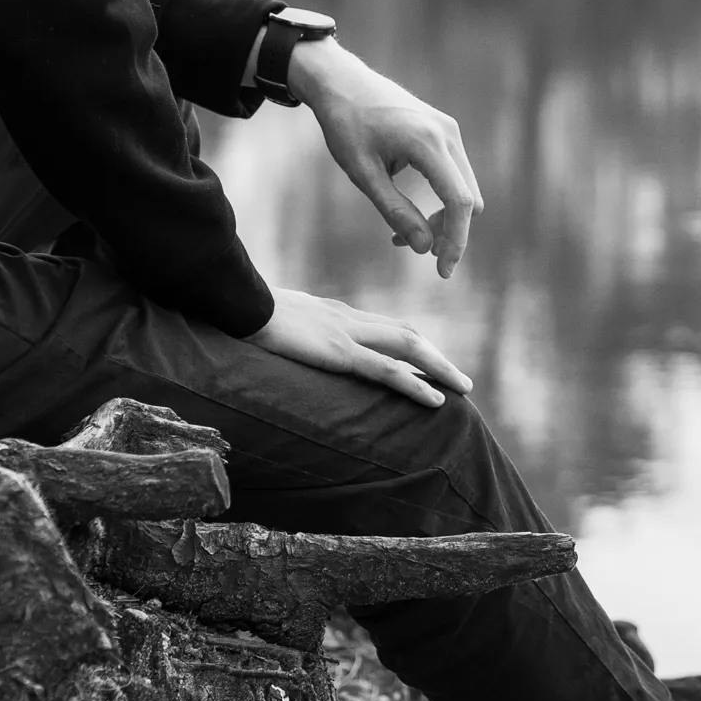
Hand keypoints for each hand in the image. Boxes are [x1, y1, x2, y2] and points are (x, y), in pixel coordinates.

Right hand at [248, 286, 471, 407]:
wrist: (237, 301)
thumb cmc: (246, 310)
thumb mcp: (276, 319)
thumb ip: (292, 329)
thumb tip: (290, 338)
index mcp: (333, 313)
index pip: (383, 326)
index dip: (411, 344)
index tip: (430, 360)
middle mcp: (347, 318)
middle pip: (404, 333)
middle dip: (435, 356)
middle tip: (460, 379)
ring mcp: (346, 332)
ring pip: (407, 347)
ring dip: (439, 367)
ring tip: (463, 387)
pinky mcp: (339, 352)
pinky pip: (387, 370)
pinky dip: (416, 384)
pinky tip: (437, 399)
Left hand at [287, 38, 482, 278]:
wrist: (340, 80)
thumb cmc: (346, 124)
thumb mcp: (363, 173)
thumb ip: (395, 210)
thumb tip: (424, 248)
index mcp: (427, 143)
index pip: (459, 202)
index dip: (456, 240)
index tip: (442, 270)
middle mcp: (447, 133)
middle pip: (468, 199)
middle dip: (447, 231)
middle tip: (405, 244)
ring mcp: (448, 129)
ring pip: (463, 188)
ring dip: (442, 216)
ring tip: (401, 230)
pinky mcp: (443, 129)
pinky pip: (454, 172)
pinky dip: (440, 196)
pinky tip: (408, 205)